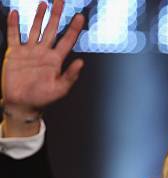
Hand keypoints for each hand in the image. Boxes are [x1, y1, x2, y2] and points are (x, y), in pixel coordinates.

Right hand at [1, 1, 84, 120]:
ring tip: (44, 4)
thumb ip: (70, 76)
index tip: (80, 16)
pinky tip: (14, 13)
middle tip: (61, 0)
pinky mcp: (15, 53)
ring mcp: (29, 51)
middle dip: (57, 15)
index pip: (67, 41)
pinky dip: (14, 24)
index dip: (73, 29)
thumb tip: (81, 62)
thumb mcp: (60, 89)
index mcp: (56, 60)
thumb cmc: (43, 99)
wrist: (22, 104)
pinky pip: (14, 36)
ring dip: (39, 17)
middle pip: (52, 30)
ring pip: (35, 29)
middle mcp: (44, 53)